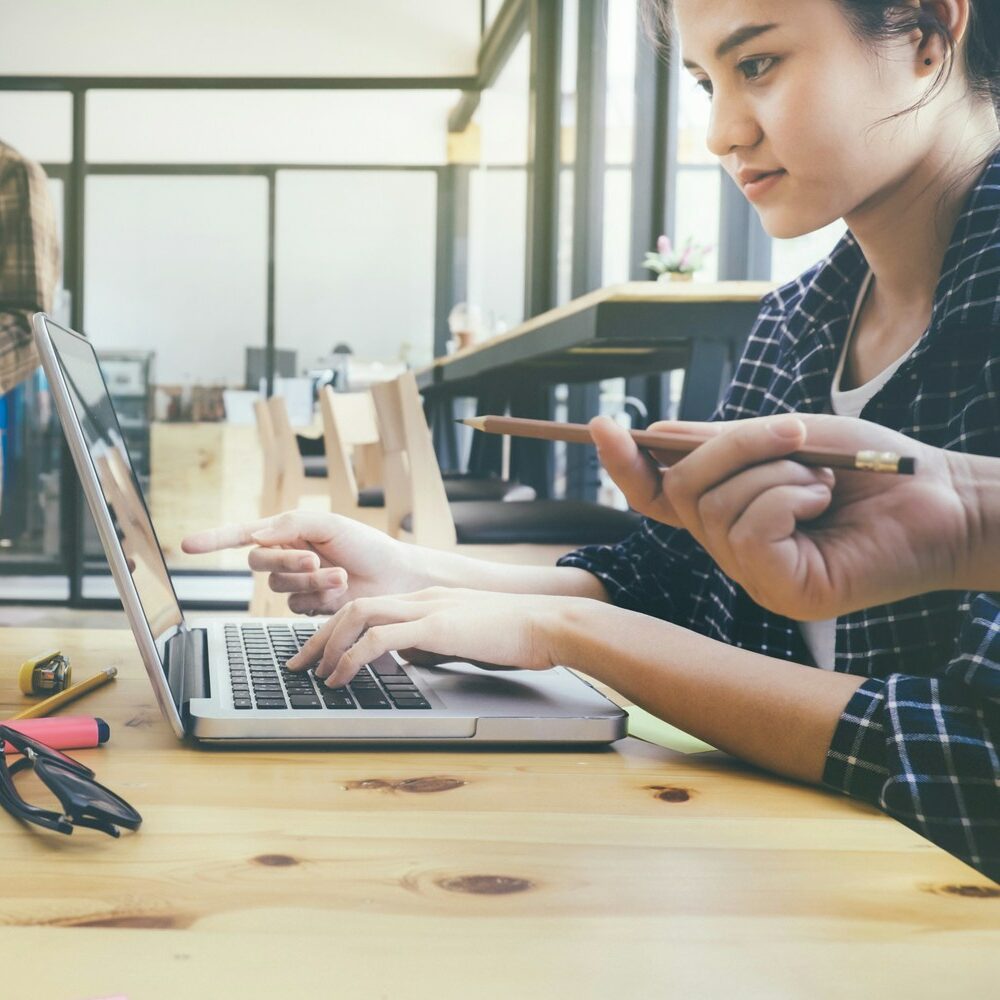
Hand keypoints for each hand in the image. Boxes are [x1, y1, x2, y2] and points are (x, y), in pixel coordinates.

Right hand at [181, 511, 433, 614]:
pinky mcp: (309, 606)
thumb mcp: (329, 525)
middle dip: (285, 562)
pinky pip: (297, 606)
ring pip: (280, 587)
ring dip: (311, 581)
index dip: (214, 539)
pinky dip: (319, 598)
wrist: (395, 577)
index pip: (243, 534)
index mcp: (289, 532)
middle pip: (259, 562)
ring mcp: (298, 583)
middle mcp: (288, 557)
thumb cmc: (366, 545)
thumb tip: (255, 536)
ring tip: (341, 575)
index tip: (186, 544)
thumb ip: (290, 525)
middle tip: (314, 559)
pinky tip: (340, 591)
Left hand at [286, 587, 577, 687]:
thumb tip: (412, 661)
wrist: (550, 624)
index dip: (337, 630)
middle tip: (298, 664)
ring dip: (329, 646)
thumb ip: (437, 643)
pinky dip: (353, 657)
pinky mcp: (437, 626)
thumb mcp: (468, 637)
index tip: (319, 653)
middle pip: (352, 607)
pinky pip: (381, 638)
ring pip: (358, 616)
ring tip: (315, 674)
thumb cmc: (518, 636)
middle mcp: (422, 598)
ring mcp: (428, 608)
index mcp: (428, 600)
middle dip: (319, 637)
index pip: (369, 606)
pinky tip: (343, 676)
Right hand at [590, 413, 972, 619]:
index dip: (627, 465)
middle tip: (793, 434)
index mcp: (730, 513)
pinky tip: (822, 502)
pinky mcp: (780, 591)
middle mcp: (732, 548)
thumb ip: (721, 444)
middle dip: (733, 447)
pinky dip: (786, 498)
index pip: (660, 496)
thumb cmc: (869, 467)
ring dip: (775, 472)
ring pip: (715, 506)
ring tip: (823, 478)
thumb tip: (654, 435)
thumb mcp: (785, 441)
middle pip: (682, 489)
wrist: (942, 496)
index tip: (601, 427)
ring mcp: (754, 574)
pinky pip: (748, 530)